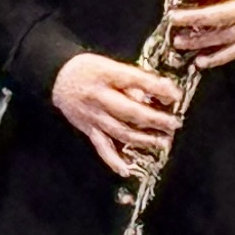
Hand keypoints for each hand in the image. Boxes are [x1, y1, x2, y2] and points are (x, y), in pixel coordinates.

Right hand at [51, 51, 183, 178]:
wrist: (57, 77)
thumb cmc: (89, 69)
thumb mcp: (110, 64)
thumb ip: (133, 78)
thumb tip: (159, 91)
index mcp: (106, 75)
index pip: (136, 81)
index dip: (158, 89)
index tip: (176, 96)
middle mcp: (99, 98)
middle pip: (130, 111)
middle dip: (155, 119)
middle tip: (174, 123)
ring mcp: (94, 116)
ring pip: (121, 132)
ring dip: (144, 139)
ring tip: (163, 142)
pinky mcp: (88, 129)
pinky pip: (102, 147)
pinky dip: (113, 160)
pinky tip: (126, 169)